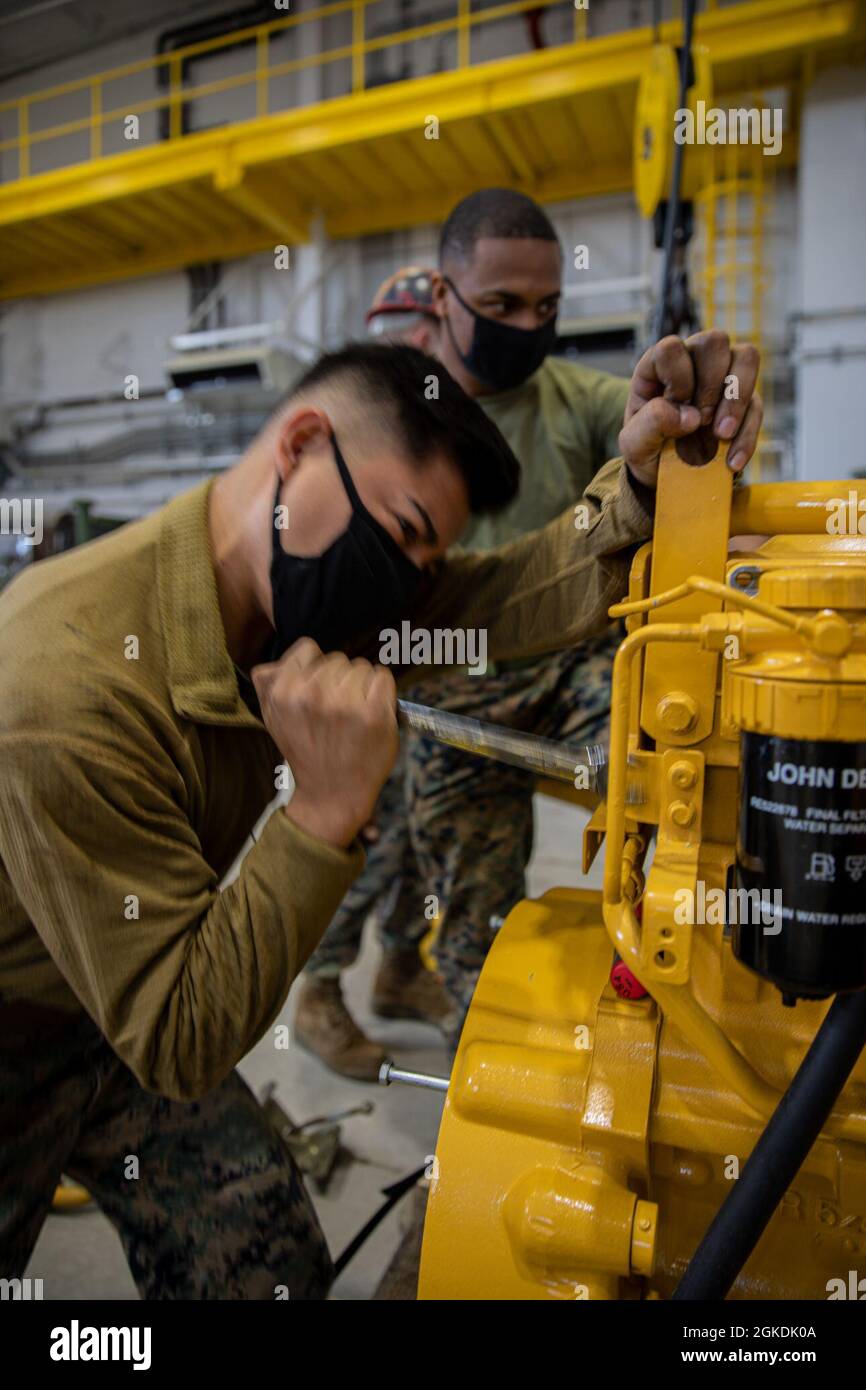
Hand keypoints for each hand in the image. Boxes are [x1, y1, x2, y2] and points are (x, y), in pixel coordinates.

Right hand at [251, 639, 398, 849]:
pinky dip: (382, 692)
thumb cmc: (306, 751)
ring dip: (362, 687)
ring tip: (353, 716)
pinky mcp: (374, 712)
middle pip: (338, 659)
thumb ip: (268, 686)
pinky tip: (371, 713)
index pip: (309, 649)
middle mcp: (312, 692)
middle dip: (340, 680)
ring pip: (362, 667)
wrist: (331, 793)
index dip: (316, 669)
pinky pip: (383, 677)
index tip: (319, 692)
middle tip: (337, 712)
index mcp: (283, 691)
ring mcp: (344, 702)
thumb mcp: (272, 718)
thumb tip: (270, 664)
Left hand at [619, 330, 761, 489]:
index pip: (672, 347)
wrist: (665, 475)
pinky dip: (747, 434)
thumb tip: (690, 417)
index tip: (677, 406)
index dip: (678, 377)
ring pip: (746, 357)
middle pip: (715, 341)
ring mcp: (722, 378)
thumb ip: (651, 424)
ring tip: (721, 434)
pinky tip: (732, 460)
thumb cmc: (646, 449)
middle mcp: (692, 361)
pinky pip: (757, 404)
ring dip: (737, 398)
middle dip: (711, 385)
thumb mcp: (634, 443)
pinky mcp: (744, 401)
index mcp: (658, 365)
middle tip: (701, 420)